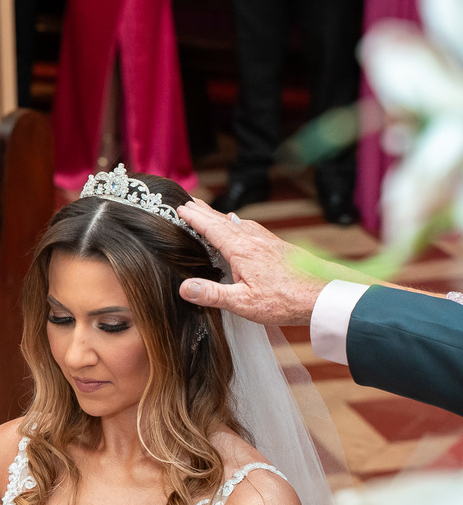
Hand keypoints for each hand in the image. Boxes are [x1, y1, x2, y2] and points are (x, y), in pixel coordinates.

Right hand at [175, 199, 334, 325]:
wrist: (324, 294)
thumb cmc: (286, 300)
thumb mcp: (243, 303)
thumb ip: (212, 294)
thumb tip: (184, 287)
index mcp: (241, 250)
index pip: (212, 228)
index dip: (195, 218)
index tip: (180, 208)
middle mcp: (254, 241)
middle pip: (224, 220)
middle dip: (205, 211)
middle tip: (191, 201)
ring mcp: (268, 242)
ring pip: (239, 223)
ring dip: (222, 216)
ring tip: (212, 213)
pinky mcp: (279, 248)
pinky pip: (253, 229)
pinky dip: (241, 224)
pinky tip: (244, 228)